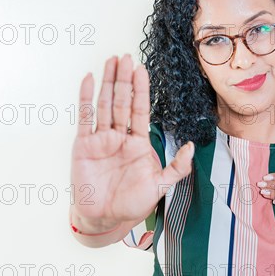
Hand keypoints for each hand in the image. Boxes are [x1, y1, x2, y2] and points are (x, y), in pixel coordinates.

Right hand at [70, 54, 193, 230]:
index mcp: (139, 143)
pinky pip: (85, 117)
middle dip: (124, 79)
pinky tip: (88, 79)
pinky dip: (85, 98)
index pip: (141, 110)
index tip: (143, 70)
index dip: (142, 90)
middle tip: (126, 57)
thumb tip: (191, 147)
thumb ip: (177, 168)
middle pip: (122, 102)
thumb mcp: (160, 186)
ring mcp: (101, 139)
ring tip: (111, 61)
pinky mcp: (83, 145)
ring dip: (107, 82)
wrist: (105, 218)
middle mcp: (120, 137)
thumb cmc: (132, 203)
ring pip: (104, 104)